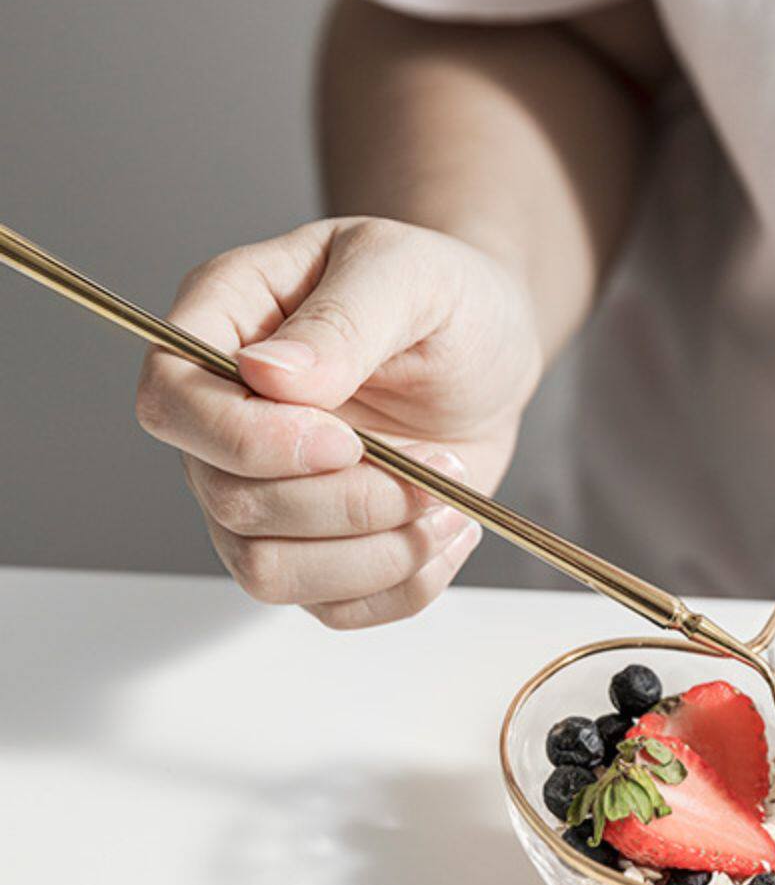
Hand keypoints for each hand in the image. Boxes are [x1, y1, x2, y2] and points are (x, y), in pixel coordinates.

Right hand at [136, 217, 539, 626]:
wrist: (493, 353)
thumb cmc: (445, 297)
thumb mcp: (411, 276)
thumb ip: (342, 320)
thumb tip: (267, 375)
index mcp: (224, 325)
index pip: (170, 403)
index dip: (247, 441)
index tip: (345, 441)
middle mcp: (226, 417)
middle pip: (228, 502)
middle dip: (346, 503)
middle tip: (435, 467)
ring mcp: (262, 491)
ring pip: (268, 572)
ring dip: (376, 553)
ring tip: (449, 501)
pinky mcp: (315, 548)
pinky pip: (332, 608)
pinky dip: (403, 584)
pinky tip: (448, 530)